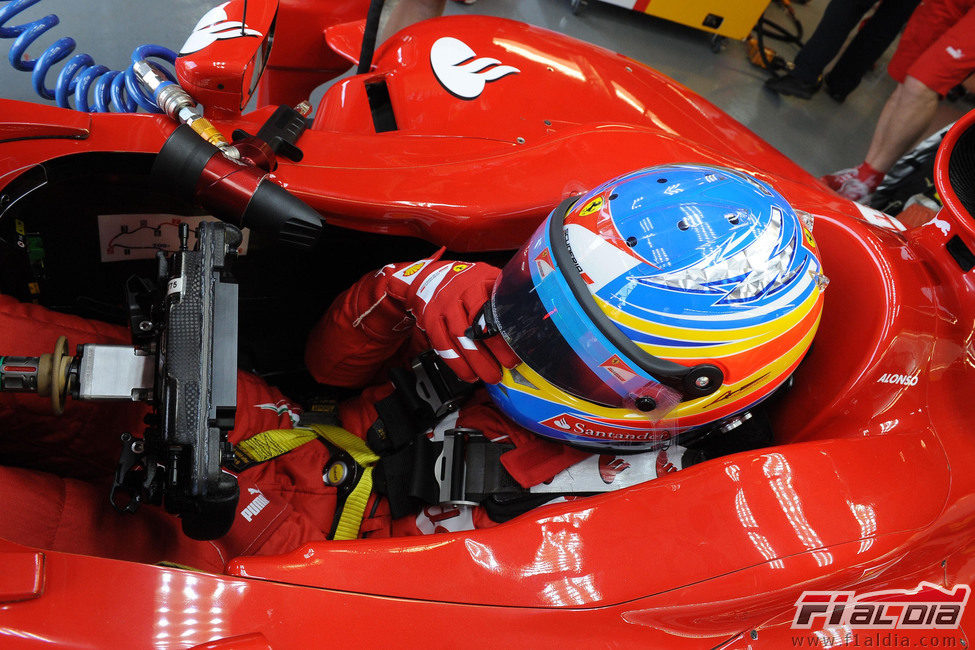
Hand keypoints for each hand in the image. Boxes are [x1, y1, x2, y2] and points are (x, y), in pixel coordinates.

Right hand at [407, 261, 519, 382]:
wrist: (430, 277)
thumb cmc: (466, 281)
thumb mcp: (488, 276)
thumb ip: (506, 289)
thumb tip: (534, 305)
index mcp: (477, 282)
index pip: (491, 307)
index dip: (504, 329)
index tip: (517, 346)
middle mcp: (458, 294)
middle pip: (475, 323)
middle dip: (492, 349)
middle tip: (507, 366)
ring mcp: (443, 308)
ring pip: (458, 337)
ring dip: (475, 360)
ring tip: (490, 376)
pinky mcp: (431, 321)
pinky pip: (442, 344)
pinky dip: (455, 362)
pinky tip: (468, 374)